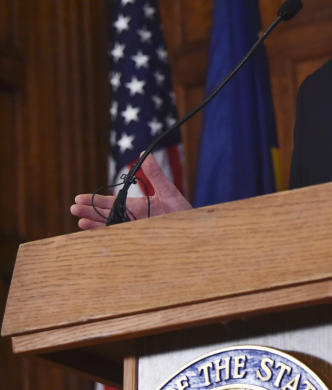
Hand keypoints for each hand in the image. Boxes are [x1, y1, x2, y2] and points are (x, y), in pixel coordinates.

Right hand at [70, 153, 191, 229]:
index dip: (97, 201)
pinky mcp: (139, 241)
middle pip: (107, 214)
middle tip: (73, 208)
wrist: (195, 231)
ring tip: (79, 220)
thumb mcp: (169, 191)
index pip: (113, 203)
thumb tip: (144, 153)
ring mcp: (135, 231)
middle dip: (90, 211)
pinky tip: (96, 233)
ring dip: (95, 224)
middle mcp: (134, 219)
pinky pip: (120, 239)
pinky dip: (108, 236)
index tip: (79, 198)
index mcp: (138, 206)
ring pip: (110, 227)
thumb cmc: (184, 211)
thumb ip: (155, 175)